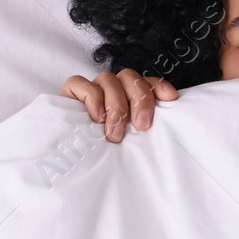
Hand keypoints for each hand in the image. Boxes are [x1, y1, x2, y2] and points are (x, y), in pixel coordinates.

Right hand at [60, 69, 177, 142]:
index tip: (171, 99)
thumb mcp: (129, 143)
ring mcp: (91, 89)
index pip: (147, 82)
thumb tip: (165, 132)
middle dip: (139, 99)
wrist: (67, 161)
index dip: (159, 86)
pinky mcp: (70, 93)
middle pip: (130, 77)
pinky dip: (92, 97)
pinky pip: (80, 82)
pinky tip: (96, 117)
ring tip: (114, 132)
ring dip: (116, 104)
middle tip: (141, 126)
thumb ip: (141, 131)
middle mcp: (112, 89)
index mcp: (129, 97)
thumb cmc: (104, 153)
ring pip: (108, 79)